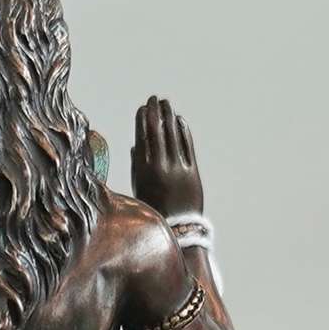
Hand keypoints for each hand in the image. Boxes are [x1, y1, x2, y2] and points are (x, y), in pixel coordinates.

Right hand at [130, 96, 204, 216]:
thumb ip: (137, 166)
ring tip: (166, 104)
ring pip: (172, 135)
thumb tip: (135, 146)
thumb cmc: (155, 211)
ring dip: (169, 116)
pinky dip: (183, 130)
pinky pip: (186, 145)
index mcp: (143, 172)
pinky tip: (179, 120)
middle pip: (157, 132)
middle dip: (155, 112)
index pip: (142, 138)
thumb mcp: (140, 190)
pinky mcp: (192, 171)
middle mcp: (160, 167)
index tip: (142, 108)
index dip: (142, 120)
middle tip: (154, 99)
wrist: (178, 230)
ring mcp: (177, 168)